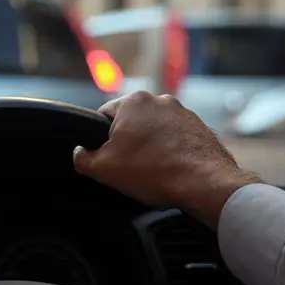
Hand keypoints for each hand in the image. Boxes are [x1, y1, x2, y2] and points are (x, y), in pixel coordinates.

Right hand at [72, 92, 259, 226]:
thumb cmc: (154, 171)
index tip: (107, 157)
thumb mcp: (102, 169)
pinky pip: (177, 139)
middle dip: (129, 142)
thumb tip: (79, 152)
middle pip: (131, 122)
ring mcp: (184, 113)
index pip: (103, 115)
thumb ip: (81, 157)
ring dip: (151, 146)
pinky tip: (171, 170)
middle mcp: (160, 100)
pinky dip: (172, 151)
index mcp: (133, 101)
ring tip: (153, 170)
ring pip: (155, 130)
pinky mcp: (201, 128)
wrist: (204, 184)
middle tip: (130, 167)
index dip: (100, 139)